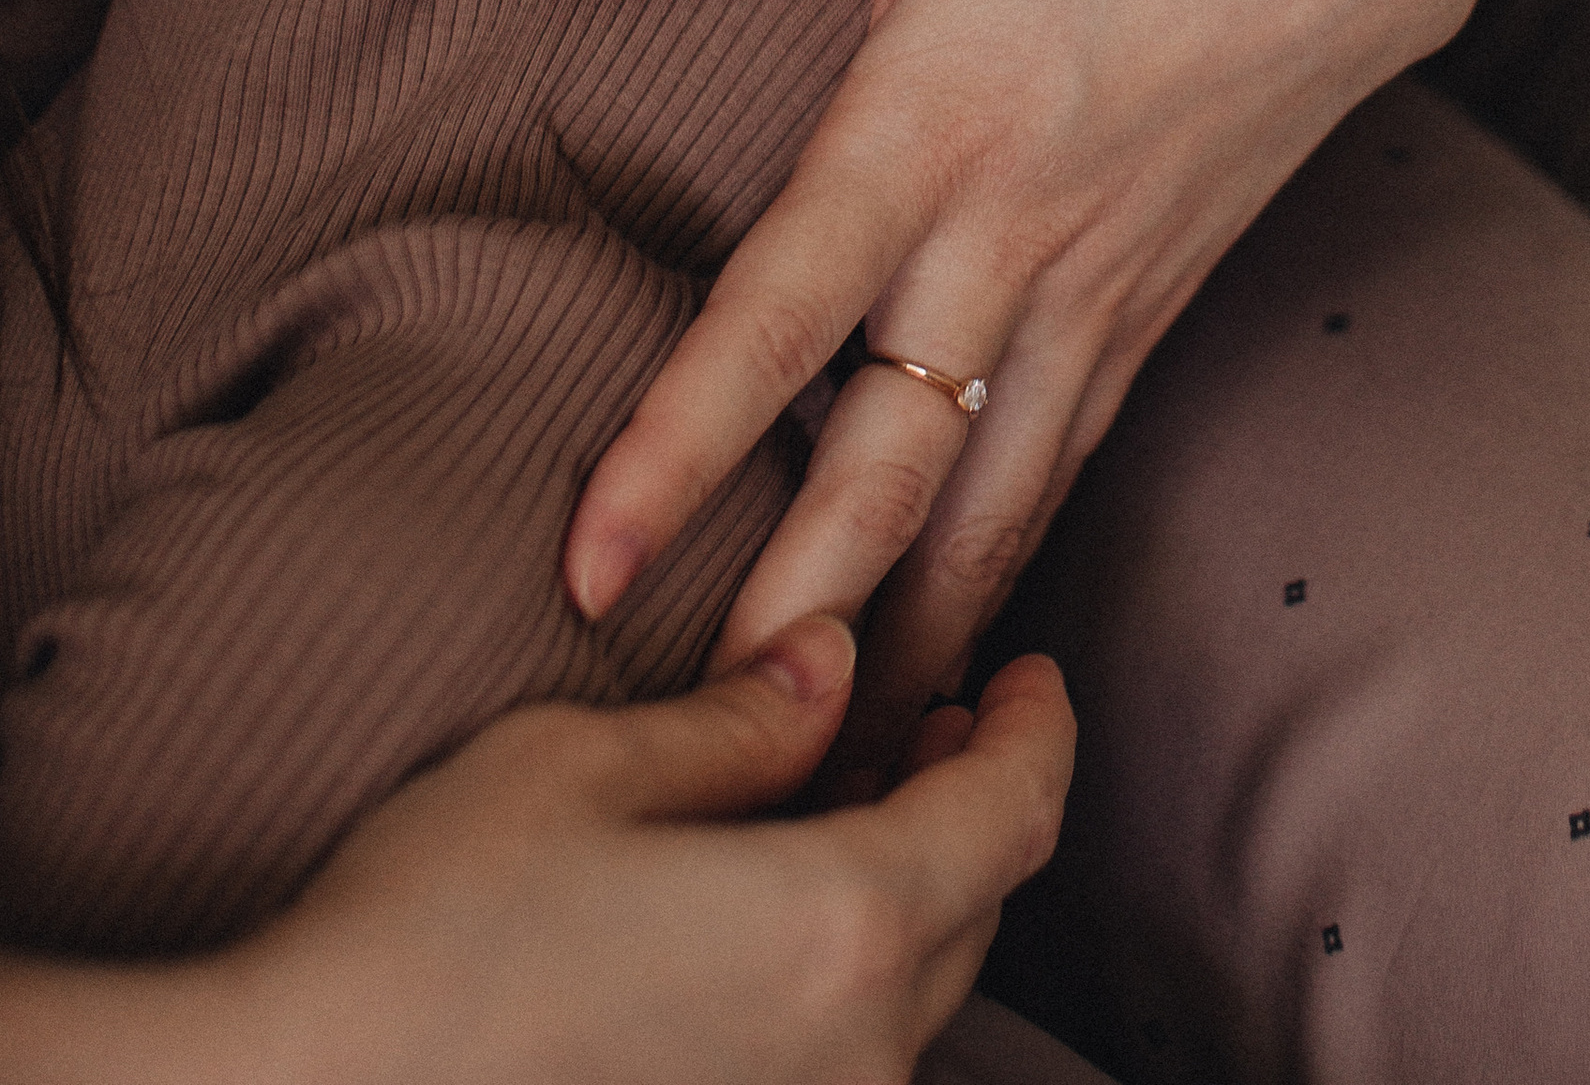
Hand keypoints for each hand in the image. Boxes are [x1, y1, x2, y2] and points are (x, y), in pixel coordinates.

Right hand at [63, 624, 1069, 1084]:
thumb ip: (738, 723)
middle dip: (972, 800)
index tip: (1027, 668)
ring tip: (849, 804)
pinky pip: (838, 1065)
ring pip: (913, 998)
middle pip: (977, 907)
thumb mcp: (581, 767)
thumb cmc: (428, 929)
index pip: (1012, 813)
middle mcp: (850, 1053)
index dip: (1038, 726)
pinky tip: (772, 925)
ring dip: (906, 895)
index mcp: (840, 924)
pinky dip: (840, 983)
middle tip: (934, 713)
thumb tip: (831, 667)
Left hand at [526, 0, 1585, 759]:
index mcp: (932, 121)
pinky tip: (963, 643)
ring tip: (825, 762)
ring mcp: (1100, 280)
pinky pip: (1073, 459)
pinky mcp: (1161, 295)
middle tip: (696, 750)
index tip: (593, 570)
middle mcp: (1013, 231)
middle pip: (887, 465)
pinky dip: (1013, 565)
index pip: (779, 315)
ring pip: (993, 501)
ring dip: (910, 633)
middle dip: (793, 617)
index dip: (680, 446)